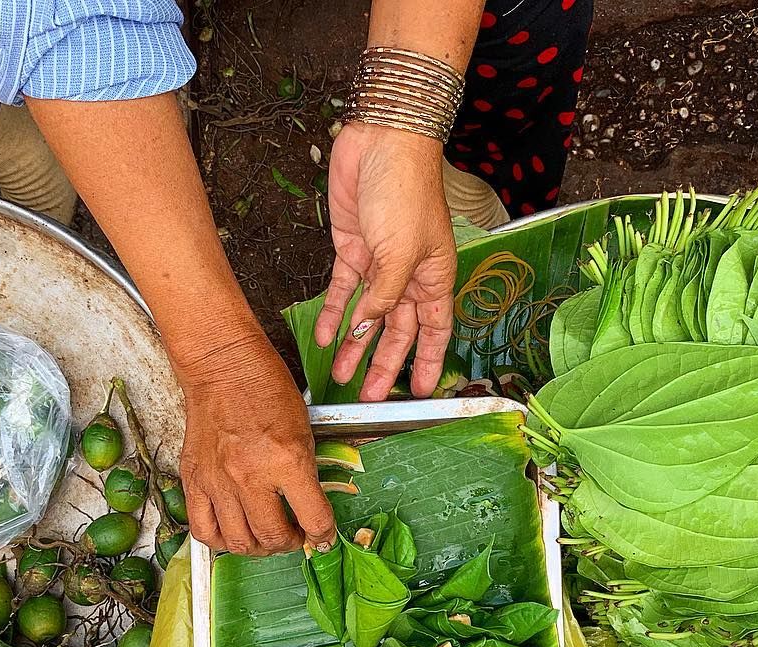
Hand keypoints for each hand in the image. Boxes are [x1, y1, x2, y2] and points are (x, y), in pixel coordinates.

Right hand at [178, 331, 335, 555]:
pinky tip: (233, 532)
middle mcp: (251, 477)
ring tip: (265, 538)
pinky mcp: (195, 480)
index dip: (323, 535)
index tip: (322, 537)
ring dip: (257, 548)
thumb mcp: (303, 430)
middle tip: (293, 537)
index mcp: (287, 461)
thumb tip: (310, 510)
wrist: (222, 366)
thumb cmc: (266, 388)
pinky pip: (203, 529)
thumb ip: (306, 473)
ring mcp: (219, 481)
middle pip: (272, 538)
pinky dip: (220, 541)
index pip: (313, 519)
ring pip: (238, 542)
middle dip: (289, 544)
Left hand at [315, 121, 456, 400]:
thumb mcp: (400, 254)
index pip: (434, 330)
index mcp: (434, 277)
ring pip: (366, 316)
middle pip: (396, 330)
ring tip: (339, 375)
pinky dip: (332, 313)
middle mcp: (408, 276)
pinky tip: (323, 337)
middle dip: (382, 364)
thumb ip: (384, 297)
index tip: (418, 392)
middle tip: (367, 395)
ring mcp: (378, 264)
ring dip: (354, 346)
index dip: (426, 361)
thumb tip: (368, 329)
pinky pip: (341, 291)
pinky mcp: (352, 250)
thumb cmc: (406, 191)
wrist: (382, 141)